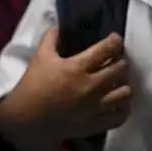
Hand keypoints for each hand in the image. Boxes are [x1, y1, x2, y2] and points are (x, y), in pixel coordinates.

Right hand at [1, 28, 131, 149]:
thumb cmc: (32, 86)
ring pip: (126, 93)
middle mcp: (89, 87)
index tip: (114, 40)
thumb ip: (51, 38)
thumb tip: (60, 25)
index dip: (115, 41)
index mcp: (76, 68)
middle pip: (121, 69)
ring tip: (116, 82)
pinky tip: (116, 102)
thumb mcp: (39, 57)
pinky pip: (120, 116)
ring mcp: (94, 108)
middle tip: (114, 61)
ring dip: (123, 84)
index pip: (107, 49)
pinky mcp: (94, 125)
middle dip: (120, 61)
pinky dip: (123, 107)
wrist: (25, 120)